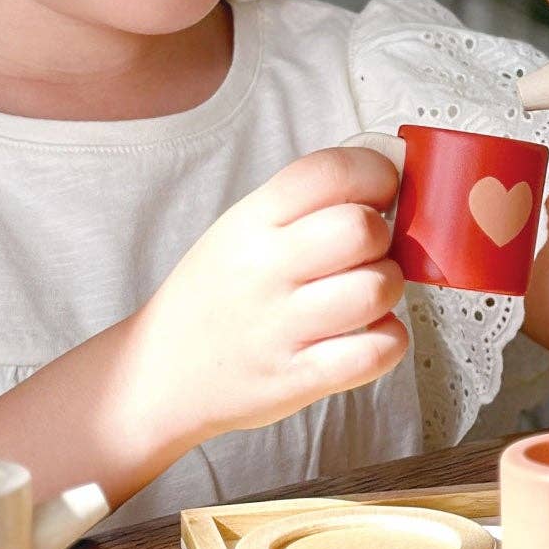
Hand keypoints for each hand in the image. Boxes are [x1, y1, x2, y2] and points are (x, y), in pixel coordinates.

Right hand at [136, 147, 408, 438]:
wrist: (160, 373)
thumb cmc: (216, 295)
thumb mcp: (240, 231)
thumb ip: (304, 204)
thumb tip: (387, 170)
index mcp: (251, 221)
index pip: (329, 171)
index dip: (375, 173)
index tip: (381, 191)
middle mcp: (264, 269)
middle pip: (362, 229)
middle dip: (384, 238)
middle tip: (367, 253)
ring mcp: (280, 327)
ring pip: (377, 289)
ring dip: (388, 289)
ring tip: (366, 295)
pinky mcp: (297, 378)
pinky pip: (376, 351)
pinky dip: (388, 341)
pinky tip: (368, 335)